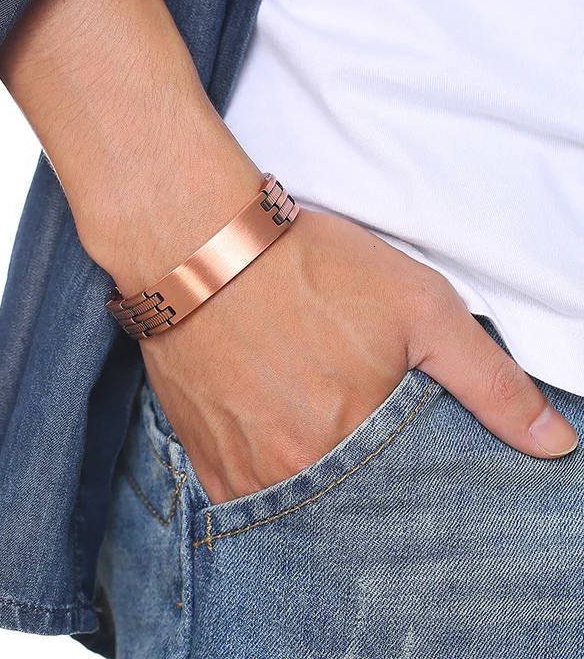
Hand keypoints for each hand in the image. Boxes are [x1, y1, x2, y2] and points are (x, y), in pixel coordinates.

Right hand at [136, 207, 578, 504]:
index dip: (404, 470)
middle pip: (345, 502)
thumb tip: (555, 445)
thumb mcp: (420, 307)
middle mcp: (294, 470)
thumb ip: (491, 382)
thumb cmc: (308, 267)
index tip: (386, 433)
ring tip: (304, 417)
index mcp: (354, 443)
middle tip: (339, 412)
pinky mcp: (201, 455)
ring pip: (293, 501)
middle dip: (355, 471)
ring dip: (308, 474)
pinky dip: (265, 471)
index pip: (402, 498)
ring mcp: (241, 468)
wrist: (199, 246)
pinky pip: (242, 493)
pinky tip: (269, 425)